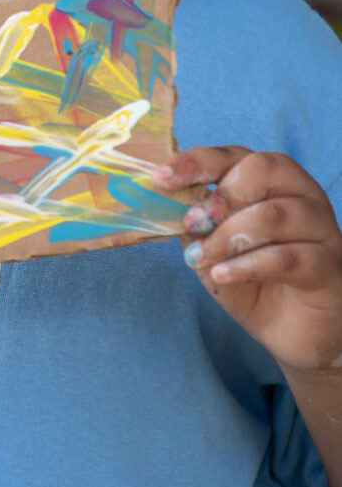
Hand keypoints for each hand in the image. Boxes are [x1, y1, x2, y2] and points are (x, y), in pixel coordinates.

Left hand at [156, 147, 341, 373]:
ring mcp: (320, 227)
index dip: (197, 162)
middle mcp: (300, 193)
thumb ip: (195, 224)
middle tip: (193, 223)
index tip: (162, 179)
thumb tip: (164, 202)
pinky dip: (247, 265)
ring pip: (274, 214)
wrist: (293, 332)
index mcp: (270, 179)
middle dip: (220, 195)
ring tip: (201, 260)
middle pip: (262, 169)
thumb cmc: (252, 279)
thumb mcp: (213, 249)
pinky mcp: (329, 265)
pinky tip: (223, 275)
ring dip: (227, 237)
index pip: (234, 155)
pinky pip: (288, 257)